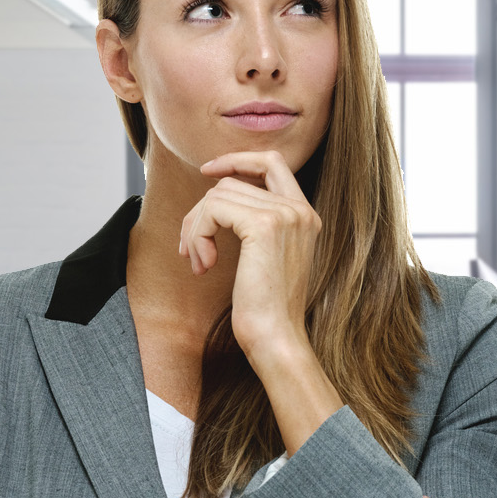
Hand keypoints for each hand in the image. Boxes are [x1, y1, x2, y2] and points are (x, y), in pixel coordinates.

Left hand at [179, 151, 322, 355]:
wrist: (276, 337)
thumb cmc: (266, 308)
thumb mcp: (265, 257)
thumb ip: (254, 222)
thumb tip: (215, 193)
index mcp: (305, 215)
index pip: (272, 163)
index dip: (237, 160)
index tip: (207, 172)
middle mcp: (300, 210)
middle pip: (233, 182)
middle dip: (201, 212)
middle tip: (191, 248)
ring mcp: (285, 215)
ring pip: (218, 194)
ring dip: (196, 228)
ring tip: (199, 262)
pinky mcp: (264, 226)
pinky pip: (213, 209)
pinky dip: (199, 235)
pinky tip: (204, 265)